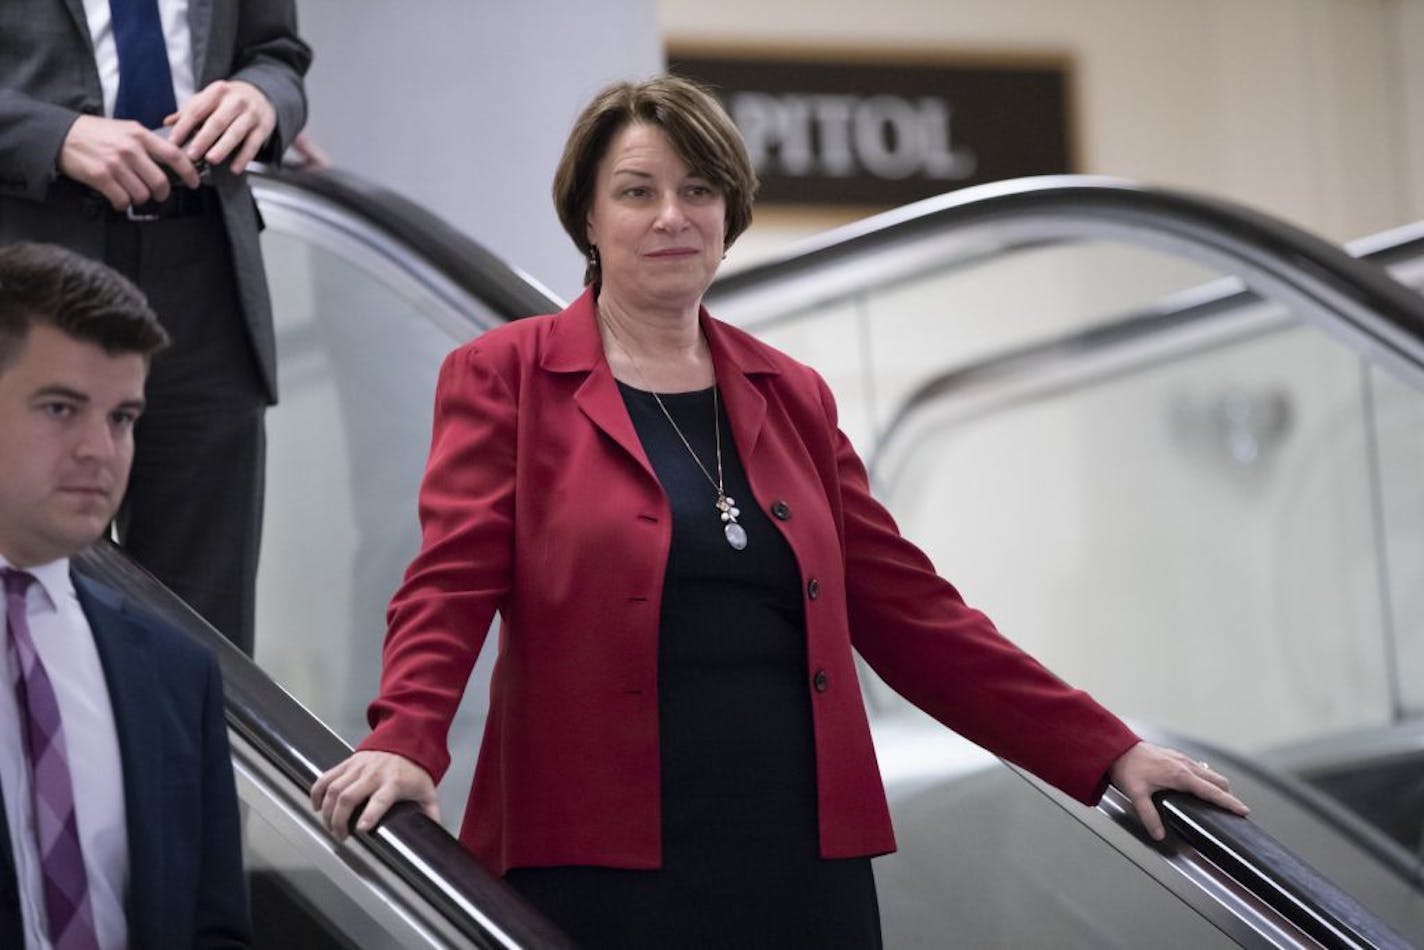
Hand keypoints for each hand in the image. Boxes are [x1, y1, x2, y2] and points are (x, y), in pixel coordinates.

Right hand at [58, 115, 200, 209]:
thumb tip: (172, 158)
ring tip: (132, 193)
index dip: (188, 172)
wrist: (61, 134)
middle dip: (162, 193)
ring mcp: (115, 163)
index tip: (194, 182)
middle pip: (160, 182)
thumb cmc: (95, 133)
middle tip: (158, 194)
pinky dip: (123, 204)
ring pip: (142, 194)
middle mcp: (130, 148)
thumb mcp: (125, 129)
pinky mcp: (100, 176)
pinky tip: (118, 198)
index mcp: (139, 134)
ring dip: (140, 199)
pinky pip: (122, 200)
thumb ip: (147, 143)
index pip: (174, 155)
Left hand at [164, 79, 275, 173]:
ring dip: (223, 147)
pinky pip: (253, 144)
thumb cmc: (229, 100)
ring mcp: (251, 114)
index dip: (184, 126)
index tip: (173, 142)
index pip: (197, 110)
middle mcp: (235, 101)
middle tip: (191, 154)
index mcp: (217, 92)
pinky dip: (244, 157)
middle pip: (217, 121)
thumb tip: (167, 122)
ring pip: (236, 133)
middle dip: (203, 139)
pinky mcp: (263, 128)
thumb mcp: (209, 98)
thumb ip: (189, 110)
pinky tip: (235, 168)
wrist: (260, 95)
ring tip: (211, 160)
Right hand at [310, 750, 439, 842]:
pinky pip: (326, 777)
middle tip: (340, 836)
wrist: (407, 738)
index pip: (379, 800)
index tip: (359, 829)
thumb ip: (430, 813)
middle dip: (339, 820)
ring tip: (330, 826)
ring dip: (327, 811)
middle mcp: (373, 774)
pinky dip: (317, 792)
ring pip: (334, 789)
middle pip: (348, 797)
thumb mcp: (427, 791)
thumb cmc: (415, 769)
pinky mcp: (348, 762)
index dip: (369, 815)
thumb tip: (434, 833)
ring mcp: (358, 767)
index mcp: (393, 782)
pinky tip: (316, 806)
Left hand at [1108, 741, 1248, 840]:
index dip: (1229, 802)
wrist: (1117, 748)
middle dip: (1228, 795)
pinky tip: (1200, 783)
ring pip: (1210, 772)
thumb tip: (1159, 833)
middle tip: (1233, 808)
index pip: (1212, 791)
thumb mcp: (1136, 795)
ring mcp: (1182, 759)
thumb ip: (1149, 816)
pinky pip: (1199, 767)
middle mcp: (1185, 765)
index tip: (1243, 810)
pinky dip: (1207, 777)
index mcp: (1180, 776)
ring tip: (1221, 798)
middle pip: (1217, 780)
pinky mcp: (1176, 756)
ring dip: (1218, 785)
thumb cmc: (1127, 768)